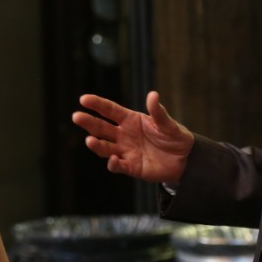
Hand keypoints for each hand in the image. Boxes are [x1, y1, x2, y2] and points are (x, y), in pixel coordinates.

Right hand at [72, 91, 193, 184]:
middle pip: (101, 127)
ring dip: (96, 144)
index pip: (109, 110)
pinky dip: (113, 164)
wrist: (185, 159)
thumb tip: (153, 95)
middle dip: (88, 122)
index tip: (83, 99)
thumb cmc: (174, 137)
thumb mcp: (168, 123)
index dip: (97, 104)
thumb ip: (158, 112)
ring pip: (105, 147)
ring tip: (90, 140)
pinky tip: (113, 159)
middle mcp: (123, 134)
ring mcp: (125, 151)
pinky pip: (118, 166)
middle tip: (77, 116)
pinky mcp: (130, 167)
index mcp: (130, 119)